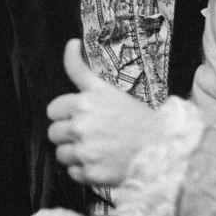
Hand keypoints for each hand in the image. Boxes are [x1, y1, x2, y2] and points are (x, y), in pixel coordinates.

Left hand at [47, 38, 159, 185]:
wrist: (162, 148)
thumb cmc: (136, 117)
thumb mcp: (107, 88)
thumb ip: (80, 69)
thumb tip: (70, 42)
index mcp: (84, 103)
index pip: (53, 110)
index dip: (66, 113)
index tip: (80, 116)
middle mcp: (81, 126)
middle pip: (54, 132)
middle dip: (68, 134)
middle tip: (90, 134)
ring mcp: (85, 151)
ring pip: (61, 154)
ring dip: (75, 153)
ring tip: (97, 149)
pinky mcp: (91, 173)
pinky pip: (72, 173)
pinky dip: (84, 170)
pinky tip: (102, 163)